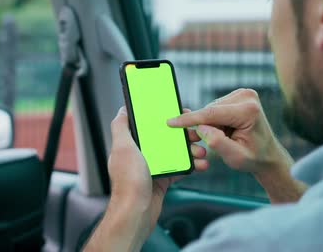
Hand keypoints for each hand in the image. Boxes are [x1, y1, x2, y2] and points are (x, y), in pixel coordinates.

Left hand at [84, 107, 207, 251]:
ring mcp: (153, 167)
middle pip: (166, 138)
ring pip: (176, 153)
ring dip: (191, 151)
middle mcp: (142, 154)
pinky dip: (191, 166)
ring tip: (202, 152)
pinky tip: (200, 164)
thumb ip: (121, 127)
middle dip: (184, 135)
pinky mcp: (162, 180)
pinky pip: (180, 168)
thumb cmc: (128, 183)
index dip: (166, 119)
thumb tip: (123, 110)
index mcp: (132, 144)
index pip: (151, 125)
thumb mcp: (122, 148)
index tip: (181, 115)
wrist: (136, 213)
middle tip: (197, 134)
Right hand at [168, 89, 305, 202]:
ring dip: (211, 124)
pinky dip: (215, 120)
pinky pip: (215, 108)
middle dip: (205, 126)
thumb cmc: (253, 158)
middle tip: (211, 142)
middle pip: (210, 110)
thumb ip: (218, 143)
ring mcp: (244, 93)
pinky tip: (227, 130)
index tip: (171, 122)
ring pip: (211, 109)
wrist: (268, 155)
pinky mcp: (239, 95)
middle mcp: (247, 97)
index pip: (211, 113)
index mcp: (248, 111)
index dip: (189, 119)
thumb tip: (200, 128)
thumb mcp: (235, 157)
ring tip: (226, 137)